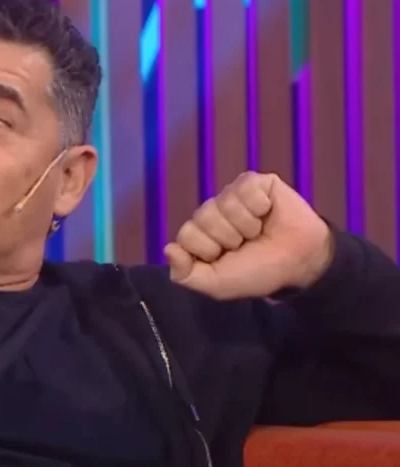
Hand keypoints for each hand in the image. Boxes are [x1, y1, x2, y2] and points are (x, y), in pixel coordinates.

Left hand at [164, 172, 332, 299]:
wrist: (299, 262)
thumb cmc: (257, 272)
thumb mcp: (217, 284)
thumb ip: (186, 274)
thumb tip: (168, 249)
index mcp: (199, 234)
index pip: (186, 235)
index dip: (208, 251)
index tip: (227, 258)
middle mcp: (211, 212)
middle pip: (203, 218)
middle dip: (228, 238)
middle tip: (246, 245)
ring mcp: (232, 195)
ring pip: (224, 204)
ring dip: (246, 225)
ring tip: (259, 231)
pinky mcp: (254, 182)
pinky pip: (246, 190)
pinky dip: (260, 207)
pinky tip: (267, 213)